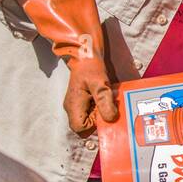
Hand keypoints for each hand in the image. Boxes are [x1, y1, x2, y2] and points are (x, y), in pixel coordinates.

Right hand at [20, 0, 117, 133]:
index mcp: (73, 105)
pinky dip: (100, 106)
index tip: (103, 112)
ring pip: (89, 118)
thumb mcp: (100, 83)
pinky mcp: (82, 101)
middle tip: (108, 104)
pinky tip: (105, 96)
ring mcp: (76, 104)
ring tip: (107, 98)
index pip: (80, 128)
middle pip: (85, 125)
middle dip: (99, 119)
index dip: (93, 125)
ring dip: (101, 111)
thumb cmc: (90, 67)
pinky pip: (91, 111)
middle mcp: (72, 107)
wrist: (85, 53)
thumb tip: (110, 118)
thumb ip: (104, 101)